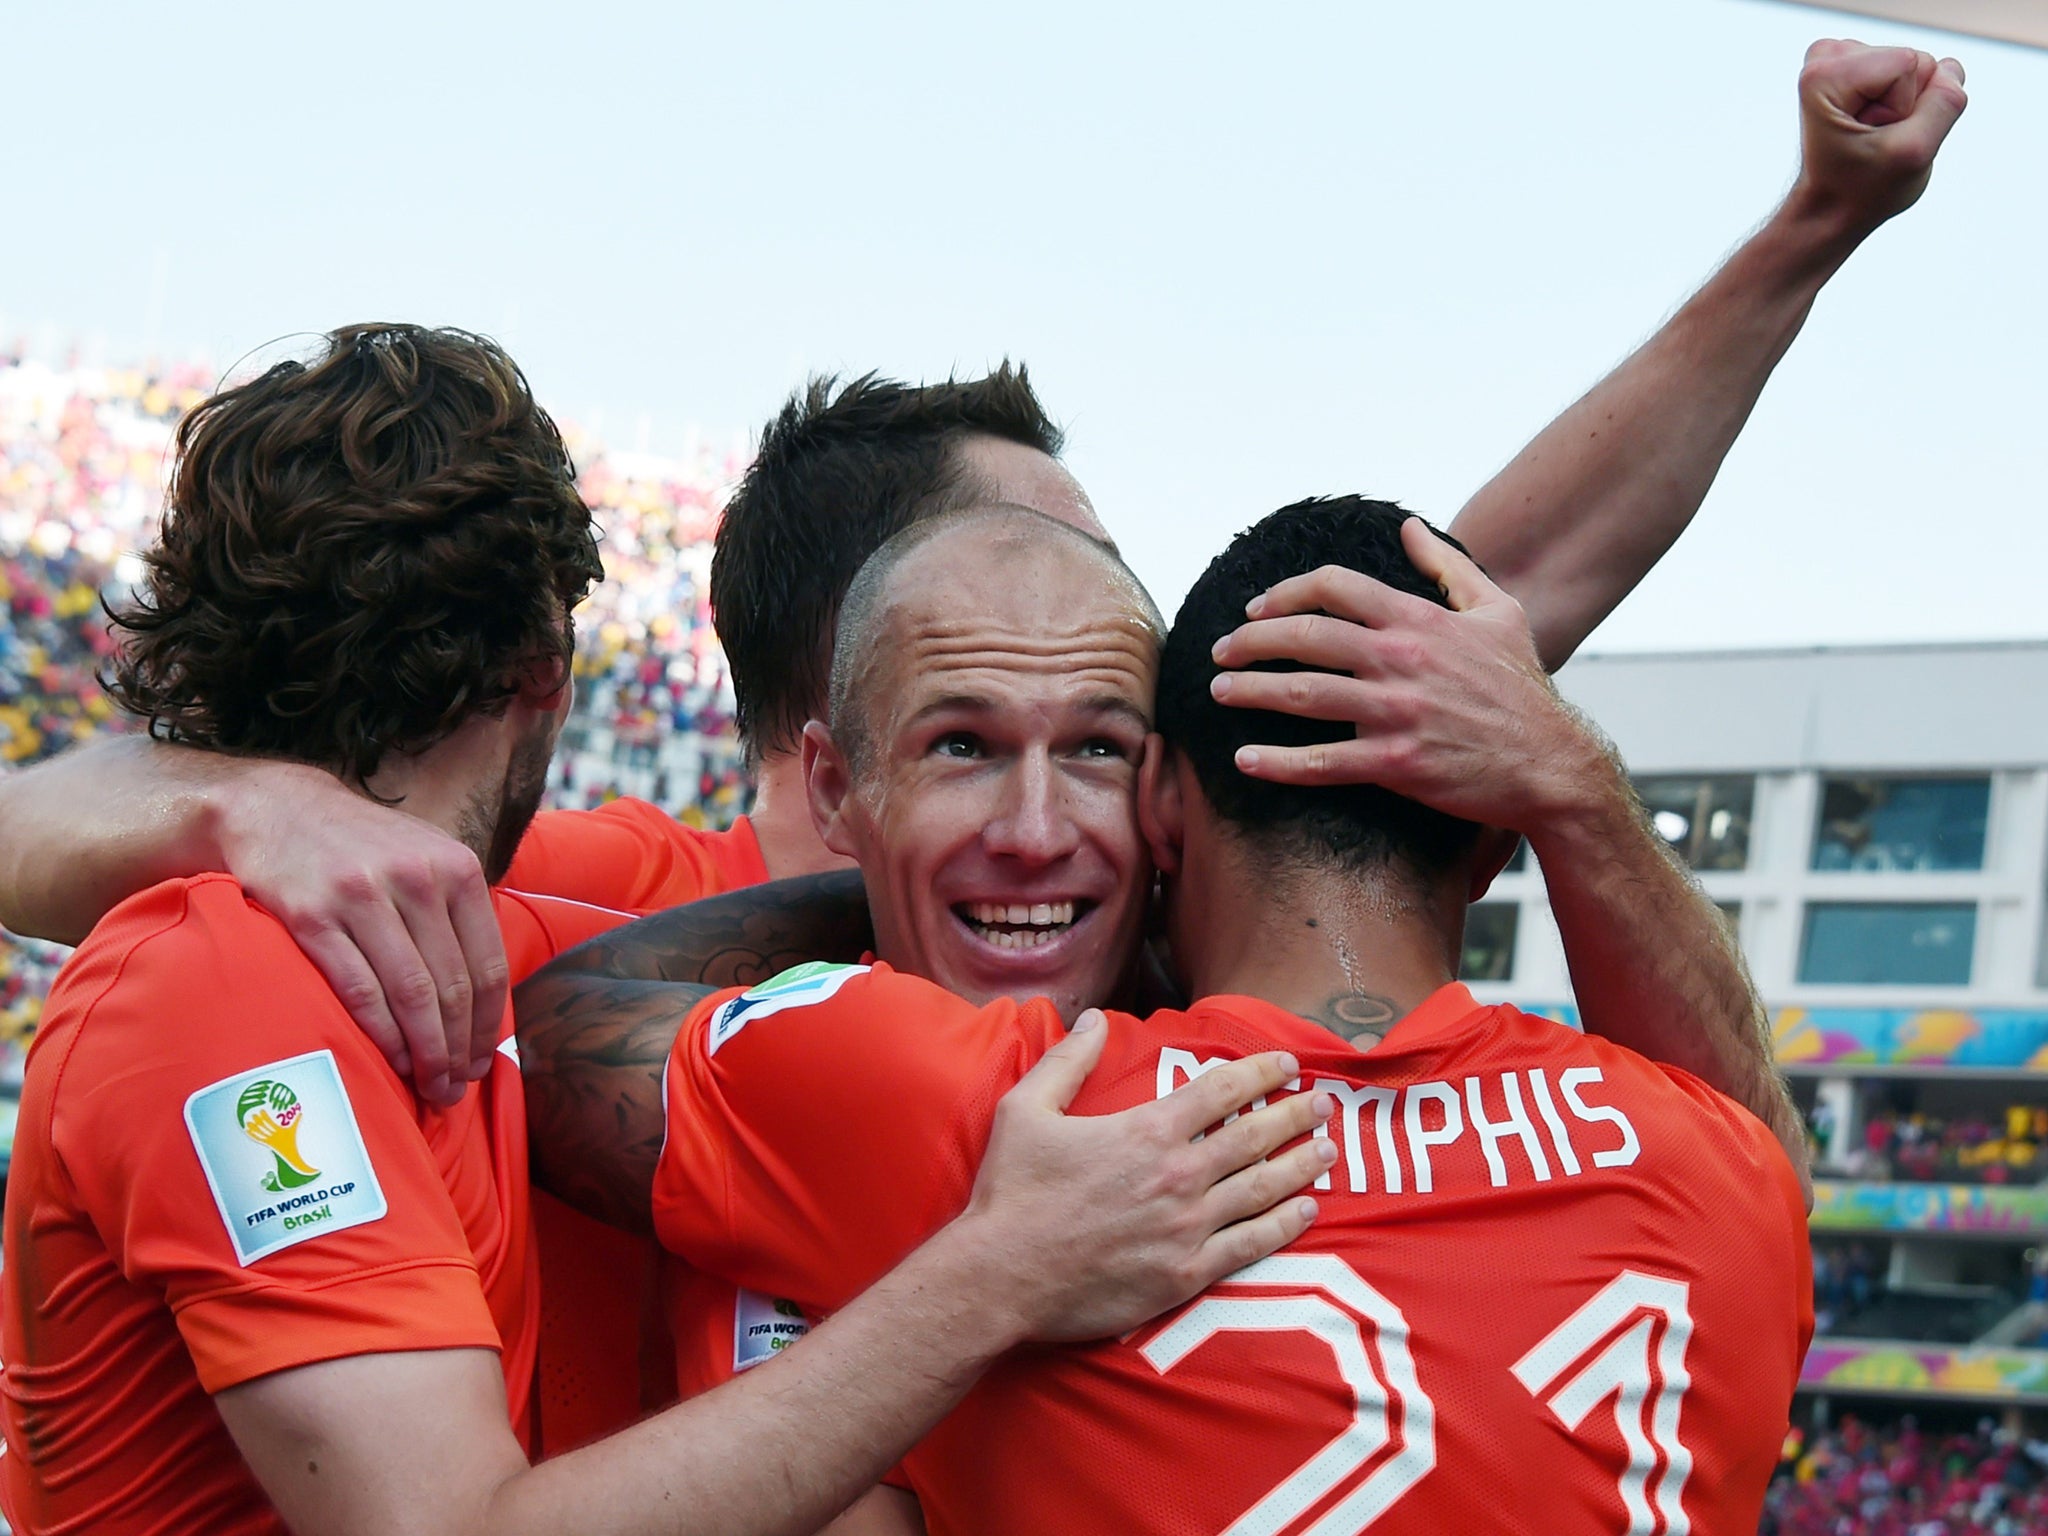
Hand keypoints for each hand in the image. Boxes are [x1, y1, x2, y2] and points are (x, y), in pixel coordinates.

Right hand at [217, 763, 507, 1105]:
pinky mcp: (312, 914)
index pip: (487, 965)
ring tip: (428, 1086)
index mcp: (457, 869)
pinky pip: (357, 988)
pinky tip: (389, 1059)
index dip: (487, 1025)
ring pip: (411, 993)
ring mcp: (364, 895)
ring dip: (424, 1051)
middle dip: (458, 1049)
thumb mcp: (426, 857)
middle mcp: (417, 879)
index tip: (482, 1063)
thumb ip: (459, 913)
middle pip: (452, 986)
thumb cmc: (362, 848)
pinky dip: (379, 1032)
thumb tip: (485, 999)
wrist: (276, 808)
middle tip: (454, 1090)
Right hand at [957, 1010, 1335, 1341]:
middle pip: (1254, 1136)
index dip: (1261, 1073)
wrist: (1002, 1276)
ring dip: (1301, 1165)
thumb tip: (1094, 1019)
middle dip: (1296, 1115)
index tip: (1288, 1065)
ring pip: (1263, 1188)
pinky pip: (1251, 1245)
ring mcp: (1187, 1227)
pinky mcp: (1186, 1274)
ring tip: (1328, 1150)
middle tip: (1325, 1103)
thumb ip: (1066, 1061)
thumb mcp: (1024, 1109)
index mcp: (1146, 1130)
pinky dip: (1285, 1225)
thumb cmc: (1012, 1192)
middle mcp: (1178, 1174)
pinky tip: (1306, 1211)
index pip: (1221, 1091)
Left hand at [1207, 517, 1610, 832]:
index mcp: (1419, 621)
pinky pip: (1322, 762)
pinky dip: (1277, 763)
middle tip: (1221, 652)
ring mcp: (1397, 712)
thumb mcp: (1499, 612)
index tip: (1256, 610)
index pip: (1334, 588)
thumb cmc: (1523, 689)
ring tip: (1218, 692)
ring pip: (1304, 694)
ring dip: (1251, 691)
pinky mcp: (1395, 764)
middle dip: (1251, 641)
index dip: (1285, 594)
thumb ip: (1447, 567)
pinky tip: (1244, 760)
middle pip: (1306, 636)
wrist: (1553, 764)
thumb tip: (1409, 527)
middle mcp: (1402, 660)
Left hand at [1789, 39, 1966, 234]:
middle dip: (1905, 106)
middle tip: (1873, 139)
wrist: (1829, 210)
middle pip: (1915, 61)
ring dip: (1902, 108)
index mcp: (1826, 73)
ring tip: (1869, 136)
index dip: (1905, 107)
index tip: (1873, 136)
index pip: (1911, 62)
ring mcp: (1838, 59)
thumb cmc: (1863, 189)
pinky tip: (1871, 124)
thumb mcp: (1913, 152)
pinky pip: (1910, 73)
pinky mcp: (1854, 66)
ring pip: (1915, 67)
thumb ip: (1945, 103)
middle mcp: (1826, 56)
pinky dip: (1899, 103)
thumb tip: (1952, 68)